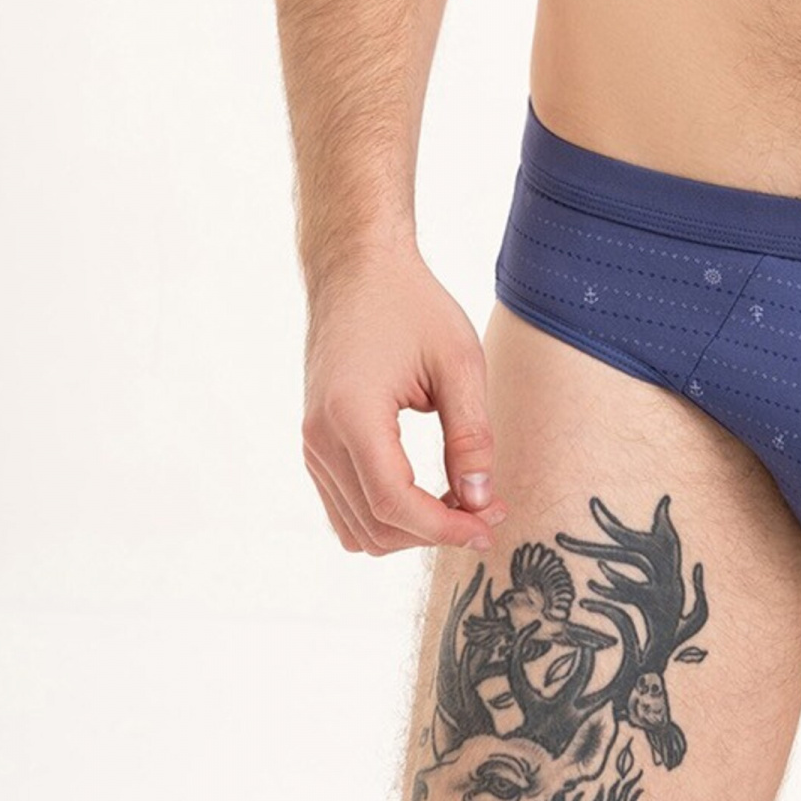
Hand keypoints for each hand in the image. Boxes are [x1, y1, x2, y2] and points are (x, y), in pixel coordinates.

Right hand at [300, 246, 510, 555]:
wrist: (357, 269)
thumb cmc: (411, 304)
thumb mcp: (458, 361)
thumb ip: (470, 434)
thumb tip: (480, 499)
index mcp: (352, 415)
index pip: (394, 503)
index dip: (444, 528)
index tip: (488, 525)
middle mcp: (320, 439)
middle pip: (376, 526)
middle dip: (435, 531)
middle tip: (489, 507)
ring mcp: (312, 445)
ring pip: (356, 529)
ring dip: (411, 529)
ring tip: (463, 500)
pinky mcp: (316, 445)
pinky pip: (346, 507)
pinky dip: (387, 515)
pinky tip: (430, 491)